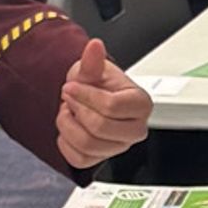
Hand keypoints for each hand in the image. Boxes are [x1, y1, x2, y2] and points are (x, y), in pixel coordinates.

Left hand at [55, 35, 151, 168]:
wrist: (91, 97)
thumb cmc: (99, 84)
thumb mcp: (95, 69)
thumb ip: (93, 61)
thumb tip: (94, 47)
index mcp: (140, 104)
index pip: (112, 107)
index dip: (85, 96)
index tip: (72, 86)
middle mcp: (136, 129)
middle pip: (100, 128)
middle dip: (77, 110)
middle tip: (70, 98)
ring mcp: (120, 147)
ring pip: (88, 146)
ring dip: (68, 126)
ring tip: (69, 112)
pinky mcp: (103, 159)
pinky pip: (79, 160)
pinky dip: (66, 143)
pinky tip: (70, 127)